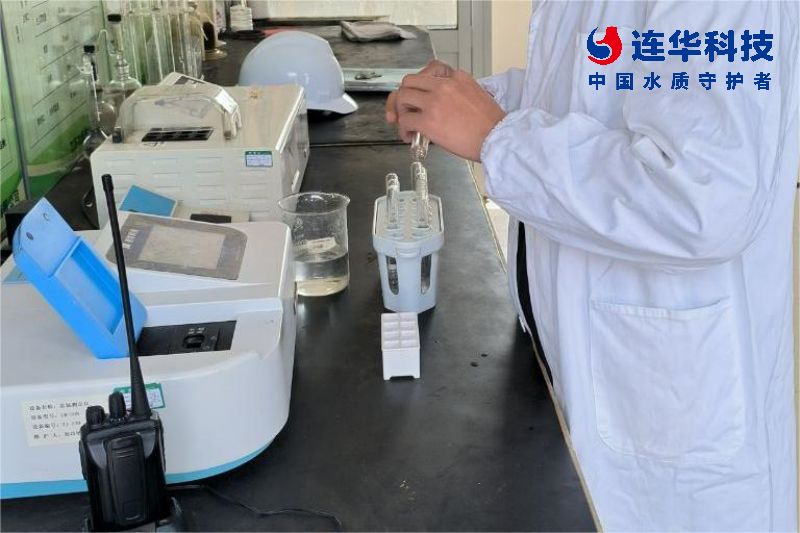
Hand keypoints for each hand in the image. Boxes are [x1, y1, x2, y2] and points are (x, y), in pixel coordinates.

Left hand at [385, 62, 505, 161]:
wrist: (497, 138)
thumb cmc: (492, 124)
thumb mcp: (479, 95)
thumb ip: (459, 93)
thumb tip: (445, 106)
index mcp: (458, 77)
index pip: (431, 69)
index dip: (421, 83)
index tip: (420, 95)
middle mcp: (444, 85)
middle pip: (410, 81)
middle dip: (404, 95)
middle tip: (406, 109)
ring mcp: (434, 102)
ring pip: (403, 97)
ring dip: (401, 111)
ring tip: (407, 123)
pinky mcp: (428, 121)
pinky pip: (405, 120)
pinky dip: (403, 129)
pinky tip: (409, 136)